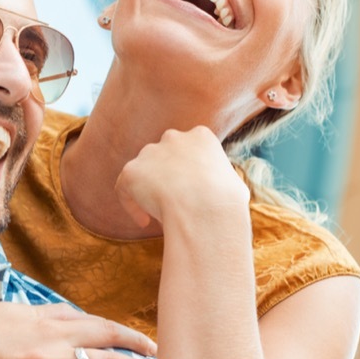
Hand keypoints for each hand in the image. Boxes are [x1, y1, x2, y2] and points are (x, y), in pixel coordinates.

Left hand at [114, 126, 249, 228]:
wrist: (205, 209)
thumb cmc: (226, 202)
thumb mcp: (234, 185)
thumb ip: (220, 180)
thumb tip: (223, 191)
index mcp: (201, 136)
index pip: (188, 150)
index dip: (187, 172)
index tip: (189, 191)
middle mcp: (173, 138)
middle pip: (163, 157)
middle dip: (164, 177)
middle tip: (170, 202)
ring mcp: (150, 152)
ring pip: (143, 172)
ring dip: (147, 191)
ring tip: (158, 215)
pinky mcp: (132, 171)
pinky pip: (125, 188)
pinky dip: (131, 205)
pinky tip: (144, 222)